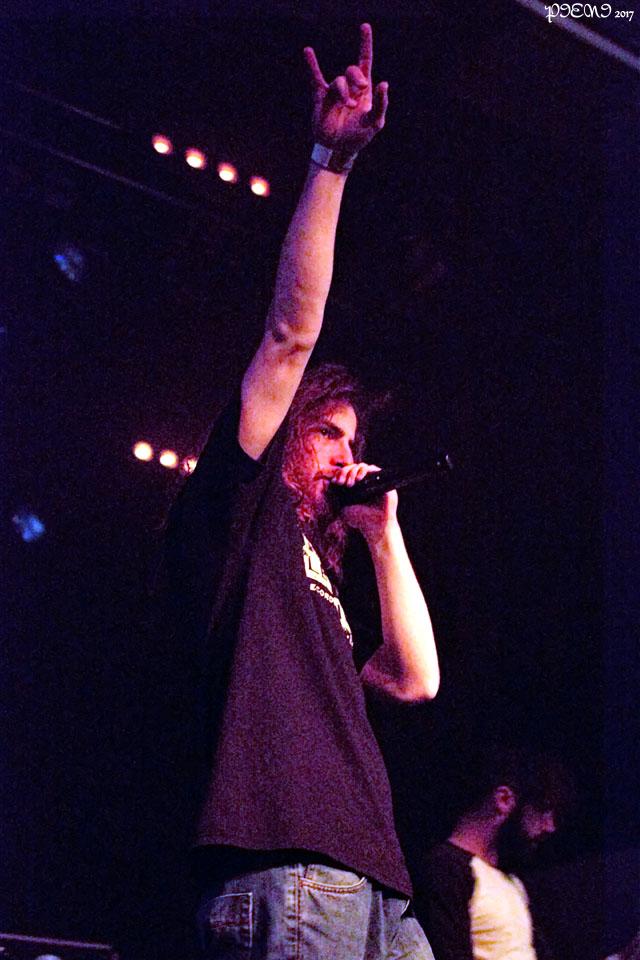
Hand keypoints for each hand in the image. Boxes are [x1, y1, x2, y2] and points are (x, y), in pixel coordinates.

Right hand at [304, 23, 387, 158]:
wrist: (338, 150)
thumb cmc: (358, 138)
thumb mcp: (374, 123)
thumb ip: (381, 104)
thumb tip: (384, 83)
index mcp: (364, 91)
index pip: (365, 62)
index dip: (365, 44)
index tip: (364, 27)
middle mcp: (349, 88)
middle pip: (353, 70)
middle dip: (357, 77)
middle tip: (362, 88)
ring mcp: (335, 92)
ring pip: (339, 82)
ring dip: (344, 93)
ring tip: (347, 107)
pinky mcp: (321, 98)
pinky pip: (315, 78)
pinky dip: (312, 65)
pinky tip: (308, 51)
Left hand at [331, 463, 397, 544]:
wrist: (376, 526)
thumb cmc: (360, 520)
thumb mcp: (343, 508)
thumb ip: (337, 497)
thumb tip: (329, 482)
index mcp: (355, 487)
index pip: (346, 473)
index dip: (340, 474)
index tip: (336, 482)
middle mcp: (365, 483)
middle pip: (353, 468)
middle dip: (345, 472)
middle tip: (343, 483)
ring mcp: (374, 481)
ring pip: (362, 466)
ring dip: (354, 471)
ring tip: (350, 483)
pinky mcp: (382, 481)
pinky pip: (373, 468)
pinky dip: (365, 470)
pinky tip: (359, 478)